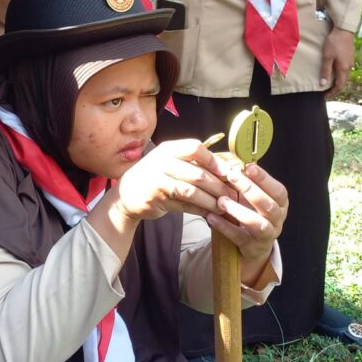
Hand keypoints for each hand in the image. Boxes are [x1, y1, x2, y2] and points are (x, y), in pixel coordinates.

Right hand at [113, 140, 236, 222]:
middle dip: (218, 185)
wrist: (128, 193)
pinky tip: (210, 213)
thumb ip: (192, 163)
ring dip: (211, 200)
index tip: (228, 172)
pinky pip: (184, 205)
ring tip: (224, 206)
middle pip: (197, 173)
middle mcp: (162, 162)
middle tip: (232, 194)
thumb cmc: (157, 176)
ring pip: (192, 191)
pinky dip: (199, 210)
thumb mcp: (170, 162)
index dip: (214, 160)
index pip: (195, 148)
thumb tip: (226, 167)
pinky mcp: (156, 199)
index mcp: (169, 149)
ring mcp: (158, 180)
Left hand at [207, 163, 287, 287]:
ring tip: (221, 200)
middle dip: (250, 189)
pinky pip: (240, 237)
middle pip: (268, 205)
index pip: (278, 190)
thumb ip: (247, 182)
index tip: (248, 166)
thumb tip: (229, 159)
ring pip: (257, 224)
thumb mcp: (253, 197)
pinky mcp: (253, 247)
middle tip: (231, 176)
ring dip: (239, 211)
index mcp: (280, 203)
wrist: (253, 245)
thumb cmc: (251, 212)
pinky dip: (225, 227)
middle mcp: (277, 219)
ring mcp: (267, 235)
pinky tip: (212, 218)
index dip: (264, 178)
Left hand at [320, 28, 355, 98]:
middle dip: (335, 89)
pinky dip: (339, 75)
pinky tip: (334, 73)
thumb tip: (323, 84)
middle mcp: (348, 67)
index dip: (332, 93)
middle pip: (342, 82)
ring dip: (337, 82)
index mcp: (343, 69)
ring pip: (344, 76)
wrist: (344, 29)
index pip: (339, 86)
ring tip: (329, 84)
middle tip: (326, 93)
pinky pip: (345, 70)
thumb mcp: (327, 56)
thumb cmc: (334, 42)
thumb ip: (325, 70)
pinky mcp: (350, 57)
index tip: (325, 97)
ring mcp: (350, 62)